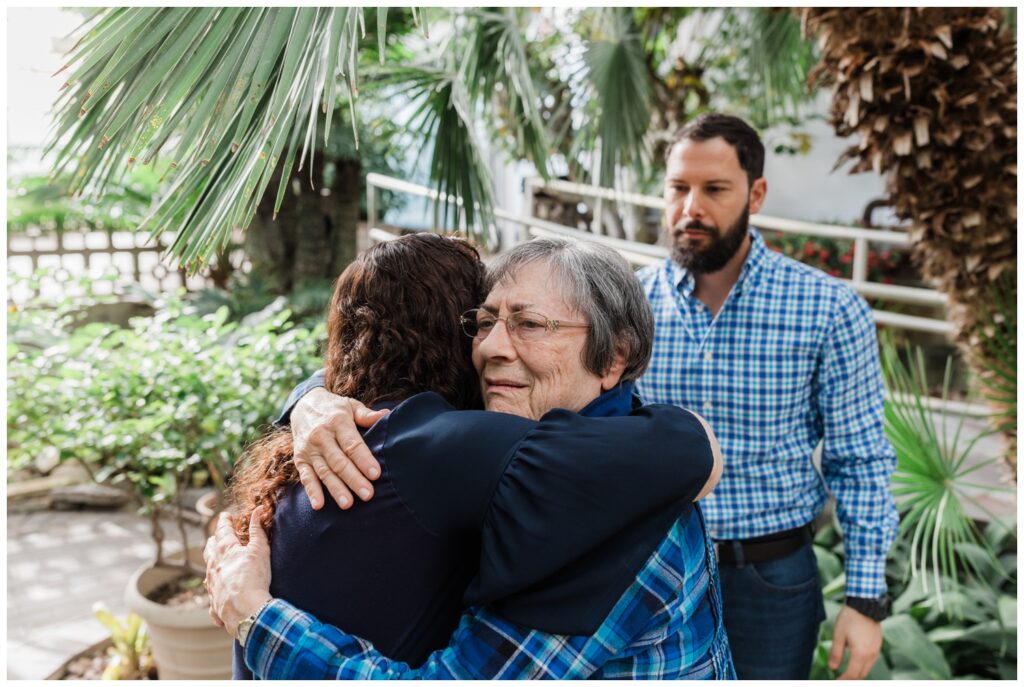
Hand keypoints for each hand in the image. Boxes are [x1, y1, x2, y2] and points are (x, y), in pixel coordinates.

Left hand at [203, 509, 272, 638]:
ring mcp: (212, 584)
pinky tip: (216, 590)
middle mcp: (214, 566)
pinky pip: (212, 592)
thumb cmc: (254, 577)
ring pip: (207, 569)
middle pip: (209, 548)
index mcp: (225, 550)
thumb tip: (257, 510)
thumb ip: (257, 529)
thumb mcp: (260, 549)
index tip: (225, 515)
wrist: (245, 610)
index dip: (224, 521)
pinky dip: (214, 588)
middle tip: (216, 535)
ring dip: (211, 561)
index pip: (222, 530)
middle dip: (213, 539)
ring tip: (214, 559)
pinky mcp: (213, 601)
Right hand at [291, 388, 388, 509]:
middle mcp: (321, 436)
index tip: (375, 474)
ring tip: (348, 504)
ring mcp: (309, 449)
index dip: (364, 460)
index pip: (352, 444)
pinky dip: (311, 491)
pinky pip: (305, 476)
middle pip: (339, 461)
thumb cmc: (334, 408)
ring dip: (335, 489)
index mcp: (337, 422)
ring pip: (324, 472)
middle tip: (367, 494)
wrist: (303, 405)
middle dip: (353, 479)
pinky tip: (319, 505)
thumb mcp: (351, 406)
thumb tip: (387, 415)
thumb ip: (367, 415)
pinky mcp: (300, 458)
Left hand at [829, 605, 882, 679]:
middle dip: (851, 679)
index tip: (836, 681)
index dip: (843, 680)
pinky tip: (855, 662)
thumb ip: (836, 653)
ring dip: (857, 673)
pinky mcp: (878, 645)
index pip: (852, 674)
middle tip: (840, 679)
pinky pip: (871, 661)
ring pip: (867, 669)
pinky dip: (863, 666)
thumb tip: (832, 667)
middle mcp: (871, 655)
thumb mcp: (838, 635)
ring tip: (846, 673)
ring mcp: (876, 650)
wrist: (865, 605)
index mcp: (861, 654)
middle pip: (861, 675)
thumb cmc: (850, 619)